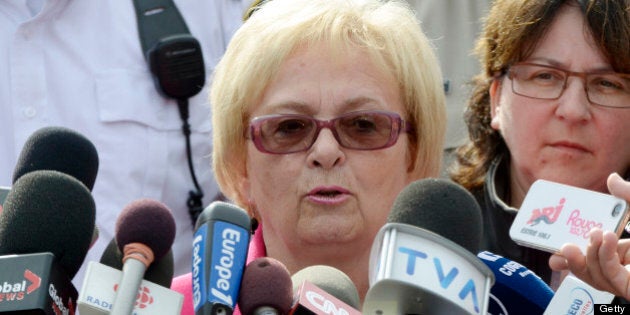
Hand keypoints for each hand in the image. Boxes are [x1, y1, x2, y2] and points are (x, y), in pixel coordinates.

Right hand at [548, 173, 629, 297]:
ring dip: (588, 256)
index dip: (575, 254)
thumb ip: (629, 196)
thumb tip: (612, 178)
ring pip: (597, 277)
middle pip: (592, 271)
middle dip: (573, 261)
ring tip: (593, 234)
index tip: (557, 247)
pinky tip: (605, 238)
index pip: (596, 256)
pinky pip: (612, 278)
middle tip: (560, 249)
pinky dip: (604, 258)